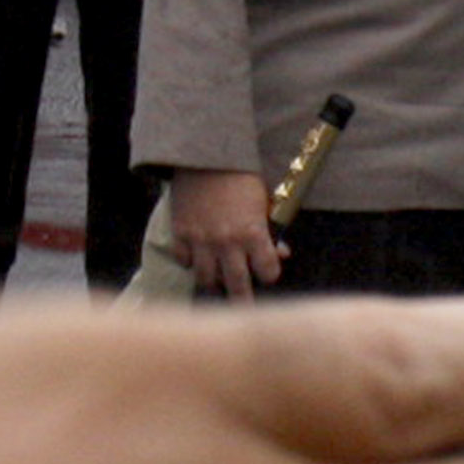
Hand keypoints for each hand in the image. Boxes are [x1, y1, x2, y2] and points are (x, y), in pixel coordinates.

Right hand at [170, 167, 283, 299]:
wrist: (204, 156)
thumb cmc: (240, 177)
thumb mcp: (264, 201)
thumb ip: (270, 230)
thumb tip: (282, 253)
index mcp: (253, 233)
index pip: (268, 272)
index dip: (269, 273)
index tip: (268, 272)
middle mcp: (227, 242)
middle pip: (237, 286)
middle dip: (243, 301)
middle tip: (244, 308)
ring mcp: (201, 240)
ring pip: (206, 279)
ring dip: (214, 283)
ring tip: (218, 283)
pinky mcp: (180, 233)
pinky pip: (184, 261)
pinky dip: (190, 262)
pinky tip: (197, 257)